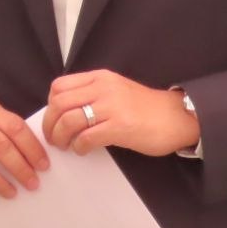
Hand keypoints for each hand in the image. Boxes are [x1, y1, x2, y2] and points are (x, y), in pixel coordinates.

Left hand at [42, 70, 198, 156]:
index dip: (49, 105)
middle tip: (52, 138)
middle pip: (59, 103)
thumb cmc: (145, 108)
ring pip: (69, 120)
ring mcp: (112, 106)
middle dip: (49, 124)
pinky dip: (78, 146)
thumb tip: (66, 111)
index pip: (60, 86)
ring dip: (61, 137)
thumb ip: (92, 94)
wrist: (177, 117)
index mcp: (99, 78)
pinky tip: (82, 150)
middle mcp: (103, 88)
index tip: (53, 119)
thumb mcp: (115, 90)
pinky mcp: (120, 126)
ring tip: (65, 146)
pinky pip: (86, 137)